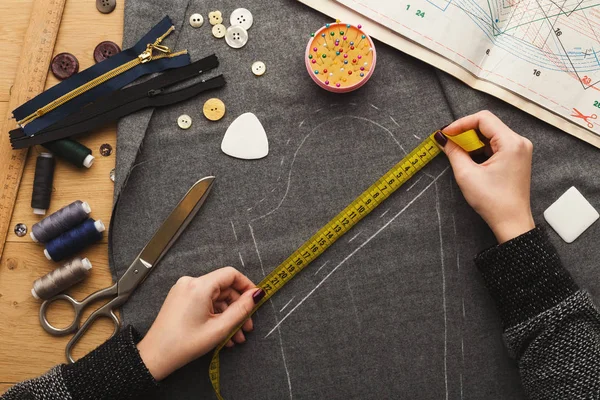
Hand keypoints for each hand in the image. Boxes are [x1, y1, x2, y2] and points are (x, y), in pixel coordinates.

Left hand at [137, 267, 264, 380]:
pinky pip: (205, 303)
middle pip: (224, 288)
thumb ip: (241, 310)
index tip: (256, 300)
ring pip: (216, 298)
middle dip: (238, 308)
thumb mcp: (219, 329)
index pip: (231, 274)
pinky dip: (216, 316)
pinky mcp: (181, 300)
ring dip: (228, 316)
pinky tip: (223, 335)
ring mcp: (184, 291)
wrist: (155, 357)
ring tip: (236, 337)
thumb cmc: (184, 344)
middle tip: (247, 326)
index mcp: (199, 286)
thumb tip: (256, 295)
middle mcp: (190, 283)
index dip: (247, 286)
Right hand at [434, 110, 534, 242]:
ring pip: (491, 134)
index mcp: (511, 143)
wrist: (511, 222)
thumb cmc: (493, 201)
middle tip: (449, 142)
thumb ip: (454, 152)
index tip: (446, 133)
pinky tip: (469, 158)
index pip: (483, 118)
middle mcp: (519, 142)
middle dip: (466, 132)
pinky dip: (480, 148)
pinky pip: (496, 144)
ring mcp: (519, 150)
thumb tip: (442, 139)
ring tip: (457, 152)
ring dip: (472, 141)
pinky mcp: (516, 158)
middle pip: (488, 124)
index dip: (461, 123)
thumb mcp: (467, 175)